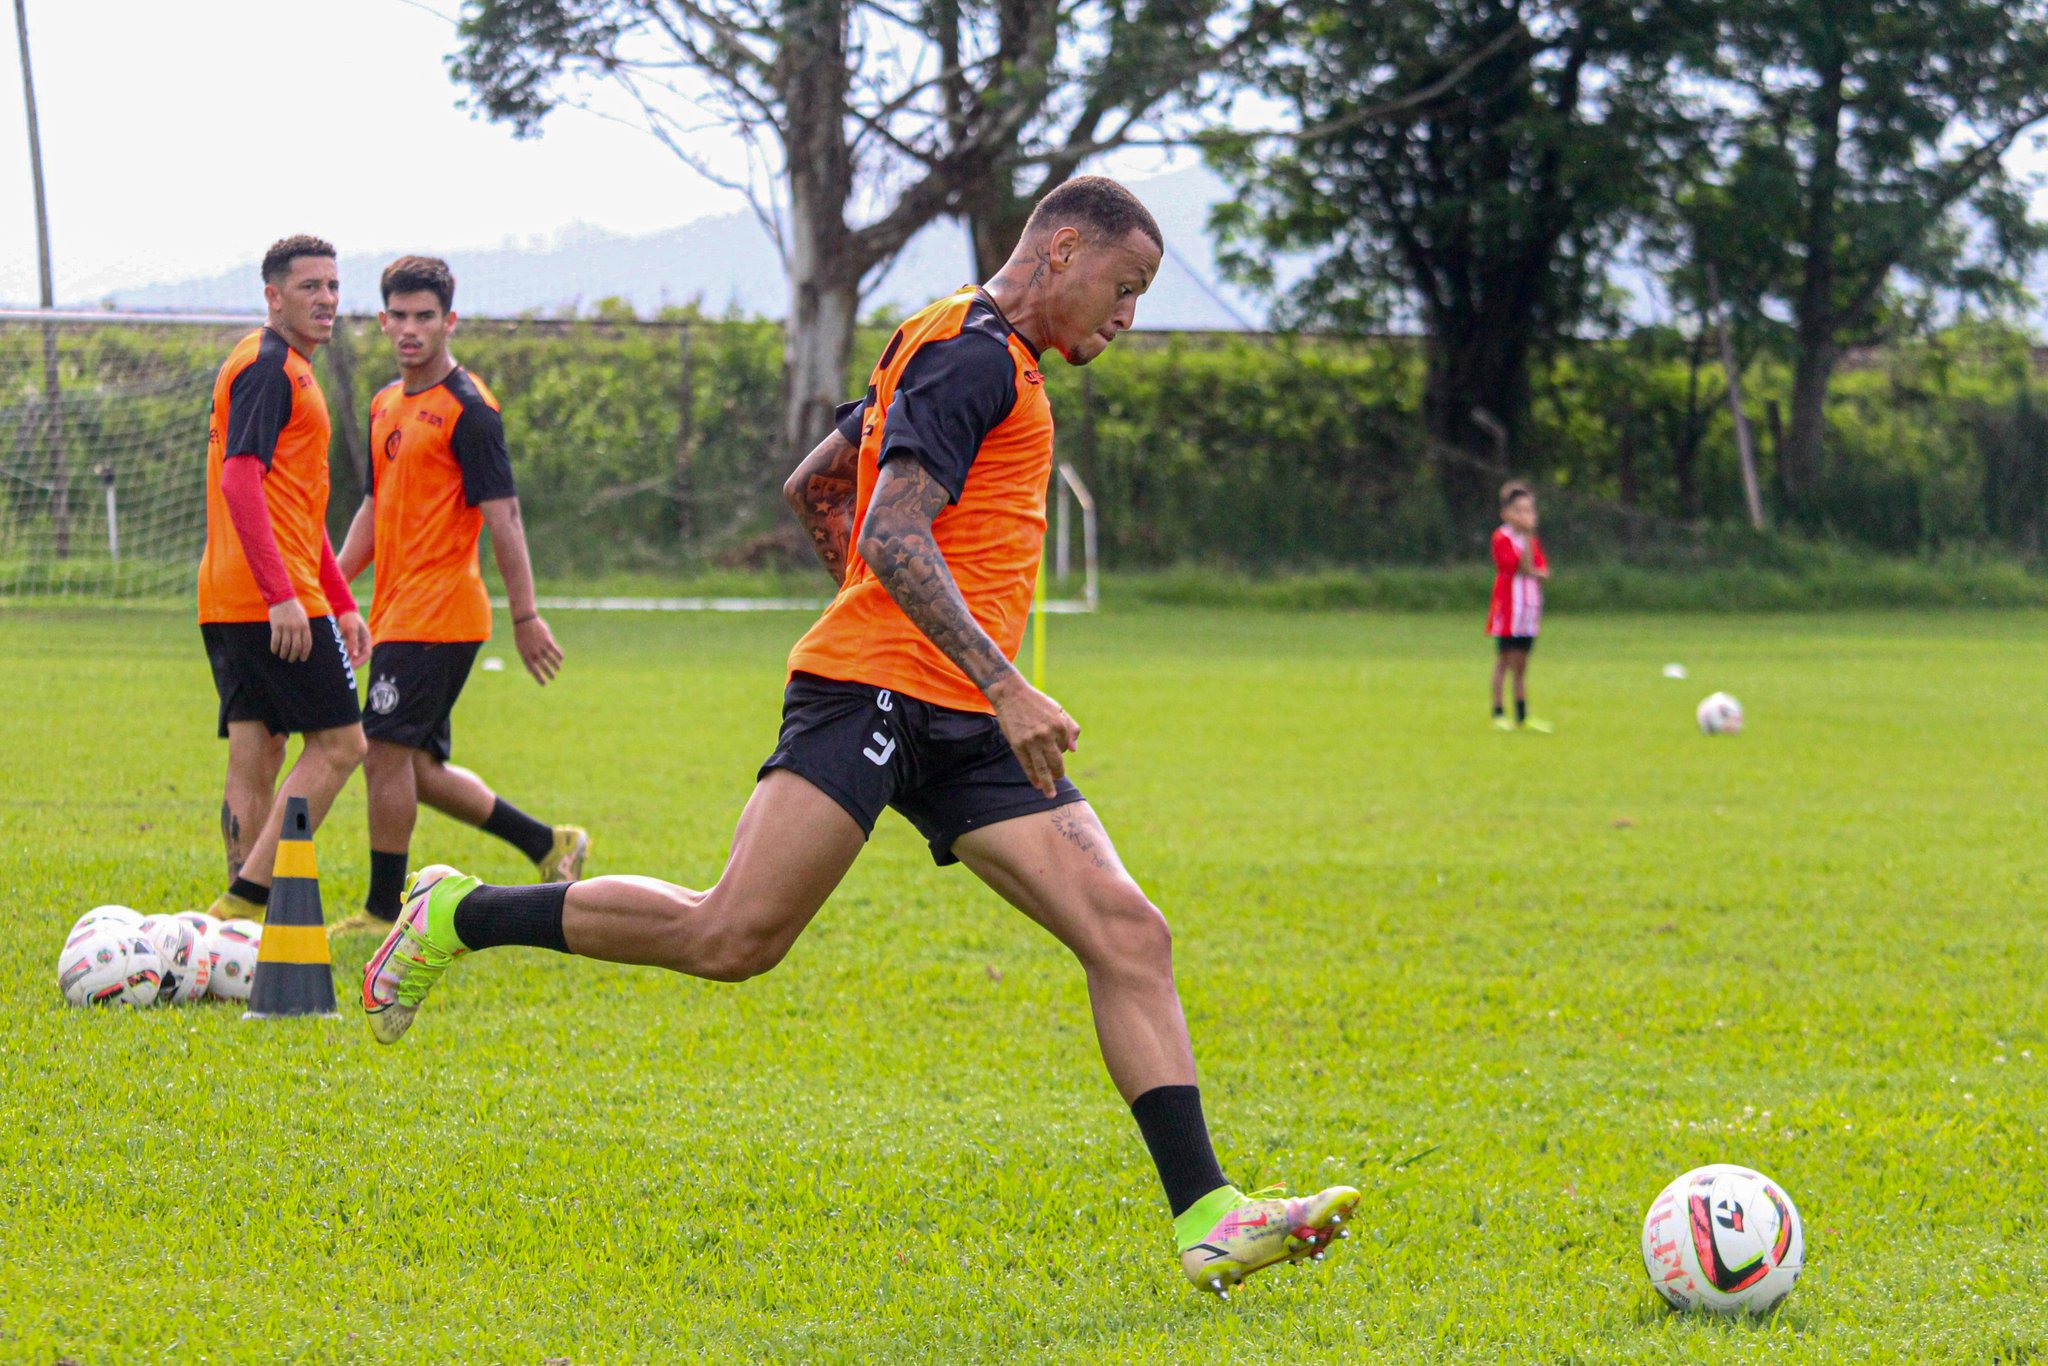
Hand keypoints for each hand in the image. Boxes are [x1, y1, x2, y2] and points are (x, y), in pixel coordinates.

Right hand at [268, 598, 311, 661]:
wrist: (282, 598)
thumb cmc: (294, 609)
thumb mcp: (304, 618)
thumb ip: (304, 630)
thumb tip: (304, 643)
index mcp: (305, 626)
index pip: (307, 644)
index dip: (305, 653)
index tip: (302, 659)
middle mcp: (296, 628)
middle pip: (296, 647)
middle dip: (294, 656)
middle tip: (291, 660)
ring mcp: (286, 627)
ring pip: (285, 645)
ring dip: (284, 653)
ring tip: (282, 656)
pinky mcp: (276, 626)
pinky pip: (275, 640)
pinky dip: (275, 648)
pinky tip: (274, 651)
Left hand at [336, 610, 370, 667]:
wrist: (343, 609)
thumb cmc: (348, 618)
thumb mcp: (351, 629)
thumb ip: (353, 641)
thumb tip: (354, 655)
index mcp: (367, 639)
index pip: (367, 655)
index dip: (360, 662)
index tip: (351, 667)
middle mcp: (363, 642)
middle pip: (361, 657)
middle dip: (354, 663)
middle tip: (345, 669)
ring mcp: (357, 642)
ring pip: (355, 655)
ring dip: (349, 660)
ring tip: (341, 665)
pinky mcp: (350, 642)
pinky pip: (349, 652)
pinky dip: (345, 656)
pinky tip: (338, 658)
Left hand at [513, 614, 563, 684]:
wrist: (525, 621)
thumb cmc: (522, 636)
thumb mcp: (521, 649)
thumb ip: (526, 660)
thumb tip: (529, 671)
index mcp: (526, 655)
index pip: (533, 670)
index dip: (539, 678)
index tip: (544, 684)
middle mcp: (534, 653)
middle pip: (543, 666)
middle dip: (549, 673)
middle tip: (553, 678)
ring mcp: (541, 647)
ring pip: (551, 659)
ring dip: (556, 665)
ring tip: (558, 669)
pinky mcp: (548, 641)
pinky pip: (555, 651)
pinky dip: (559, 655)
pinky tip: (561, 659)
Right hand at [987, 673, 1078, 797]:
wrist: (1011, 695)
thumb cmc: (1036, 702)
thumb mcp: (1058, 710)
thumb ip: (1070, 728)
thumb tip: (1074, 750)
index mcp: (1060, 725)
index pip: (1065, 747)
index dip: (1062, 750)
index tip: (1056, 749)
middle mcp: (1047, 734)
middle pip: (1056, 762)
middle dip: (1058, 774)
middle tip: (1058, 780)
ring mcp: (1032, 741)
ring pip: (1042, 768)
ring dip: (1047, 783)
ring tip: (1050, 794)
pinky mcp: (1018, 744)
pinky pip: (1027, 765)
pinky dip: (1032, 776)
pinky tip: (1036, 784)